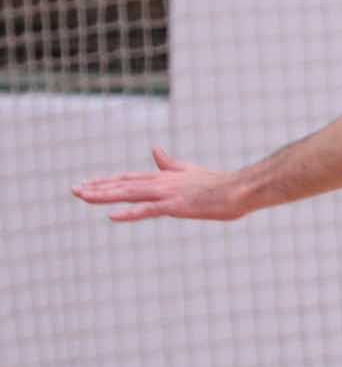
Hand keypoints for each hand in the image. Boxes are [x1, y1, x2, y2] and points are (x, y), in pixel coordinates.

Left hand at [72, 149, 244, 222]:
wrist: (241, 189)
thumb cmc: (221, 184)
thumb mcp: (190, 171)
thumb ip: (170, 163)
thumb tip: (154, 150)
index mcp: (165, 177)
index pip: (129, 178)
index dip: (107, 181)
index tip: (87, 184)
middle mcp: (162, 183)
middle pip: (123, 185)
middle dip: (97, 188)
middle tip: (74, 190)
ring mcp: (168, 194)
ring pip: (130, 194)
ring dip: (105, 196)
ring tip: (83, 197)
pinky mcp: (177, 206)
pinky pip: (148, 210)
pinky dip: (130, 213)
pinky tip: (112, 216)